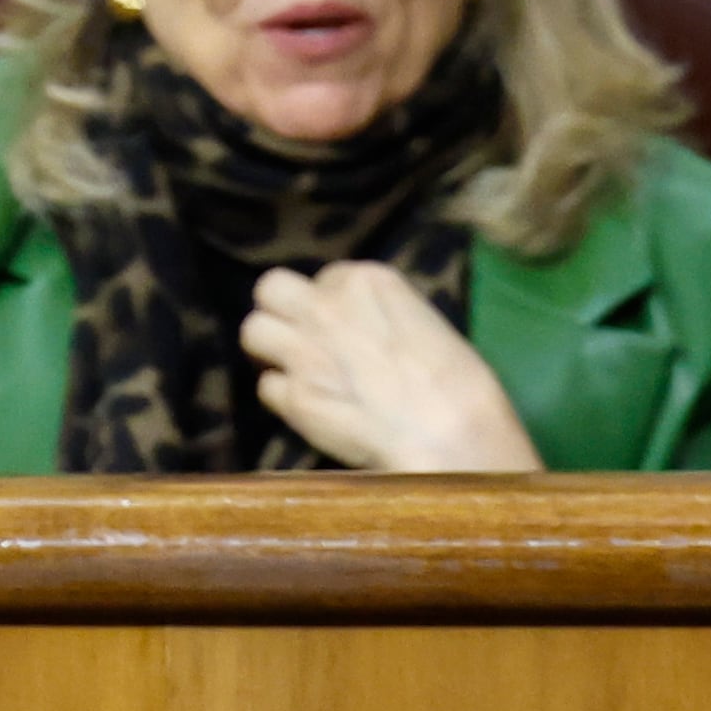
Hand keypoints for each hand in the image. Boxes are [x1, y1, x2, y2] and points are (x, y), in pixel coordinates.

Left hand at [242, 260, 542, 471]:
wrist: (450, 433)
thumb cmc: (457, 384)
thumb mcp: (422, 322)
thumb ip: (379, 315)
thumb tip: (358, 328)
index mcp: (368, 280)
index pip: (326, 277)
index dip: (329, 304)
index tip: (343, 327)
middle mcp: (327, 307)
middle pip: (271, 288)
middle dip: (279, 310)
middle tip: (296, 336)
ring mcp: (305, 351)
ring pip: (252, 330)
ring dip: (268, 349)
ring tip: (292, 369)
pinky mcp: (293, 397)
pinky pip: (266, 386)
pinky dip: (282, 397)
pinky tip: (305, 407)